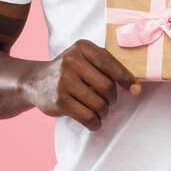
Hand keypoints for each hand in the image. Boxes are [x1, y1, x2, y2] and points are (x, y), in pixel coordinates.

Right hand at [22, 39, 139, 130]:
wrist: (34, 82)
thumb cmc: (69, 71)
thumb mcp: (84, 58)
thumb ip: (107, 66)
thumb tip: (135, 87)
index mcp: (82, 47)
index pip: (109, 63)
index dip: (125, 78)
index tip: (135, 89)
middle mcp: (71, 61)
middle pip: (107, 87)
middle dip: (112, 98)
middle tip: (108, 101)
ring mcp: (64, 82)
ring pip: (99, 104)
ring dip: (103, 112)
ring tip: (98, 110)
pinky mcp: (59, 101)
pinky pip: (88, 117)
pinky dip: (95, 123)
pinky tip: (94, 122)